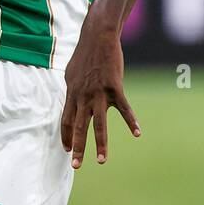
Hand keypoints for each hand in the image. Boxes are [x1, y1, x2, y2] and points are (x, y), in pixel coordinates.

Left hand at [60, 27, 139, 167]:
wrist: (98, 38)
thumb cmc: (84, 56)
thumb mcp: (71, 75)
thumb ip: (71, 91)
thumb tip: (71, 103)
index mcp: (72, 95)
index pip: (66, 121)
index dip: (67, 136)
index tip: (67, 150)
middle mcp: (83, 97)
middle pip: (79, 127)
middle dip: (77, 148)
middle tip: (76, 166)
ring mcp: (99, 94)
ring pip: (99, 124)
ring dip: (101, 144)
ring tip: (101, 161)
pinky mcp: (114, 88)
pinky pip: (124, 109)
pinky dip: (131, 121)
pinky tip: (137, 133)